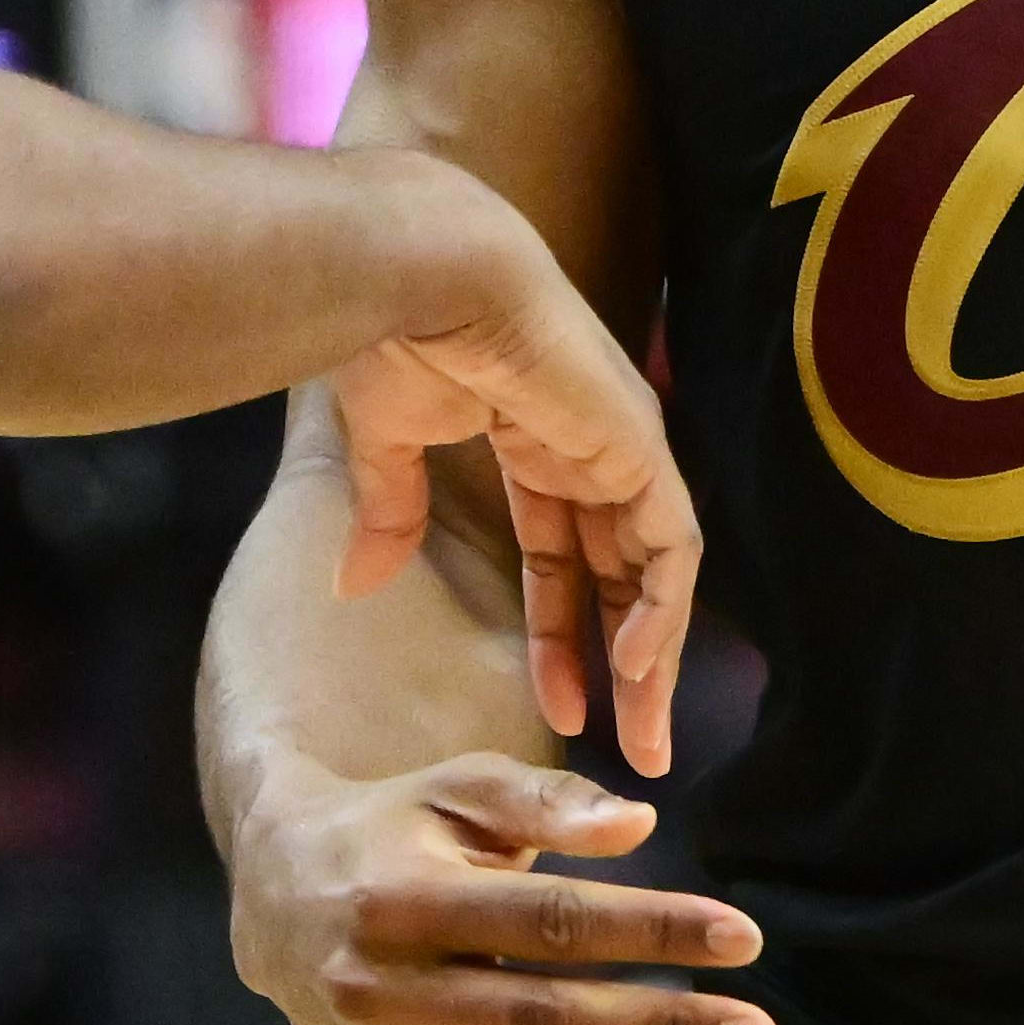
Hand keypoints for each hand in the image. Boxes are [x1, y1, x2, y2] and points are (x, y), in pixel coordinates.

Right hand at [228, 753, 773, 1024]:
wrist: (277, 905)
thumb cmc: (391, 831)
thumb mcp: (453, 788)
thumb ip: (544, 799)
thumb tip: (640, 824)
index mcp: (401, 901)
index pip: (545, 924)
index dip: (648, 929)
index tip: (742, 935)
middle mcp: (388, 993)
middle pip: (547, 1024)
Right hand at [327, 225, 702, 772]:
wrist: (419, 271)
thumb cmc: (398, 337)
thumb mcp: (387, 444)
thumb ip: (389, 512)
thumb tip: (352, 584)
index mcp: (539, 443)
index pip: (564, 557)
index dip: (560, 634)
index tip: (557, 710)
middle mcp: (594, 449)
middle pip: (624, 577)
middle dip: (628, 668)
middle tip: (633, 752)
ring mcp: (624, 446)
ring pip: (658, 573)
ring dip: (654, 660)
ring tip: (643, 740)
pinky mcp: (638, 445)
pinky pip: (671, 545)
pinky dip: (660, 609)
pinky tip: (636, 665)